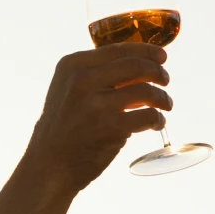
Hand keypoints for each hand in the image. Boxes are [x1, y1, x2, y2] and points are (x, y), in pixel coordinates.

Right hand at [19, 43, 170, 200]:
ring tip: (165, 105)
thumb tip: (140, 66)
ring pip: (146, 91)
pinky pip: (148, 116)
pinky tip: (157, 123)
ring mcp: (96, 104)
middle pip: (136, 65)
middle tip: (165, 80)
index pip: (118, 49)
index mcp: (73, 65)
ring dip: (162, 97)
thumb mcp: (69, 90)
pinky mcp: (110, 128)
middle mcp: (82, 80)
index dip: (146, 50)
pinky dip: (158, 119)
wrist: (49, 164)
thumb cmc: (65, 126)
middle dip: (158, 72)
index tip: (162, 56)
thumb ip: (97, 76)